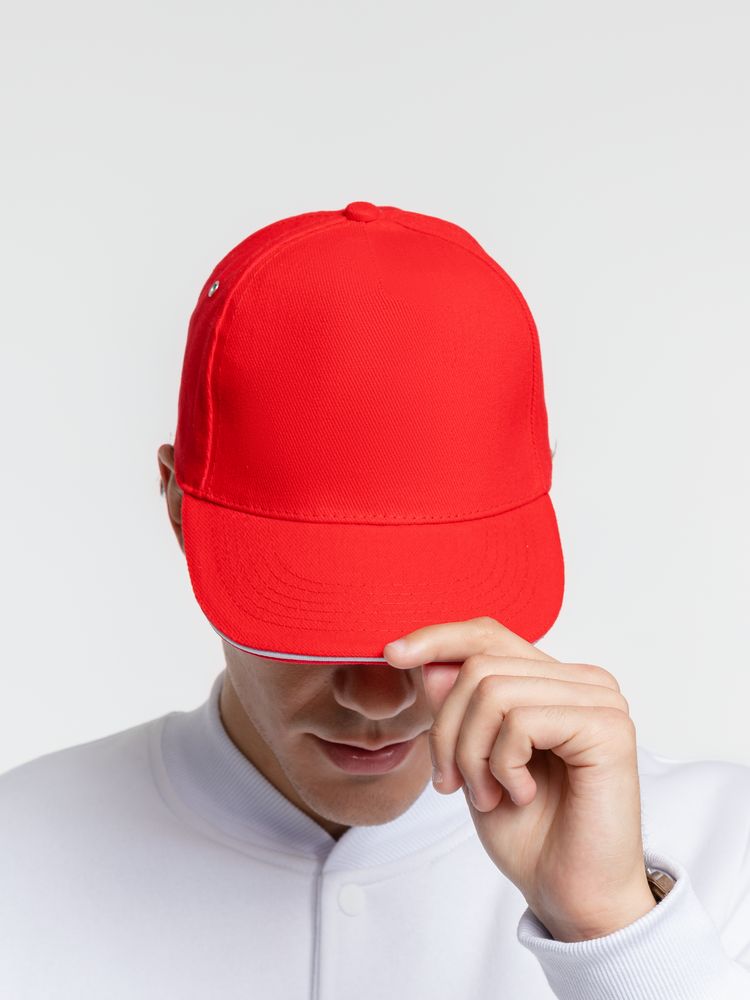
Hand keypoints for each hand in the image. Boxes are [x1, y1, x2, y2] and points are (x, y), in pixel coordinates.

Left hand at [382, 616, 656, 941]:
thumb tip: (430, 663)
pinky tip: (520, 794)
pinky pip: (521, 721)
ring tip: (488, 795)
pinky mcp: (608, 727)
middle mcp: (582, 682)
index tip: (392, 655)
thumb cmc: (531, 834)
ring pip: (492, 690)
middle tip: (452, 782)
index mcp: (553, 683)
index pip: (489, 634)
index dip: (437, 639)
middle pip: (479, 665)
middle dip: (447, 728)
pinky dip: (502, 764)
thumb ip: (458, 712)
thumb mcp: (473, 762)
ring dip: (472, 754)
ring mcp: (600, 700)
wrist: (572, 898)